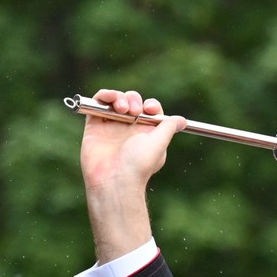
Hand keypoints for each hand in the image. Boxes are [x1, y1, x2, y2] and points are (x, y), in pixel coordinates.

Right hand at [78, 88, 187, 262]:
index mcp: (145, 133)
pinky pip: (97, 103)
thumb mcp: (160, 143)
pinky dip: (104, 95)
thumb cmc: (138, 165)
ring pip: (116, 100)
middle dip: (134, 99)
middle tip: (134, 111)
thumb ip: (169, 127)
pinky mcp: (94, 126)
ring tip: (122, 108)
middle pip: (132, 101)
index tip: (149, 109)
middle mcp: (128, 129)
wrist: (114, 181)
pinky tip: (110, 98)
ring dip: (120, 97)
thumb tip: (182, 121)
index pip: (149, 110)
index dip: (151, 105)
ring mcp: (111, 127)